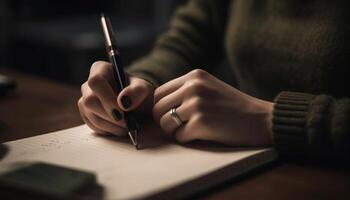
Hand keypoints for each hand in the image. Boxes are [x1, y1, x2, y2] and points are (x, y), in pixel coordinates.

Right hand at [78, 61, 153, 135]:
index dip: (107, 97)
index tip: (124, 110)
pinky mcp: (86, 116)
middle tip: (128, 123)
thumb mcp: (144, 89)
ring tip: (127, 126)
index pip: (95, 81)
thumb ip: (137, 91)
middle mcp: (88, 84)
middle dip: (110, 115)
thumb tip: (123, 101)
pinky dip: (108, 130)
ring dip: (111, 125)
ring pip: (91, 115)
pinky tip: (120, 128)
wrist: (138, 107)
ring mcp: (84, 101)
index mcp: (100, 69)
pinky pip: (92, 126)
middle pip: (90, 101)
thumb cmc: (139, 93)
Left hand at [153, 69, 273, 145]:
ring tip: (195, 130)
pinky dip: (189, 140)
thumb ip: (185, 91)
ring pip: (165, 124)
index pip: (158, 93)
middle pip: (157, 109)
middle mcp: (193, 86)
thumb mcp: (209, 88)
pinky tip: (206, 135)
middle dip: (166, 122)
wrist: (262, 119)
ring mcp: (197, 104)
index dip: (162, 108)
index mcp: (194, 76)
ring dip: (176, 132)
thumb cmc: (234, 108)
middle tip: (182, 127)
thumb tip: (156, 107)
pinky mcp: (201, 123)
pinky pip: (179, 137)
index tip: (174, 117)